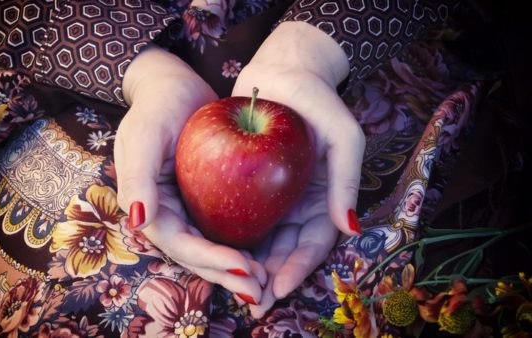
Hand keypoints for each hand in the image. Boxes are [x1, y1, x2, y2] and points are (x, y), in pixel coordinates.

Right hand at [115, 45, 265, 302]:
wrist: (174, 85)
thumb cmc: (158, 105)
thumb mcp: (145, 134)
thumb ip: (138, 177)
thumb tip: (138, 222)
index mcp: (148, 205)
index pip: (179, 243)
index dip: (209, 260)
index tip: (245, 268)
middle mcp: (166, 213)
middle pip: (196, 255)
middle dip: (226, 274)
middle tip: (261, 290)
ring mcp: (186, 208)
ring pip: (211, 247)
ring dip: (235, 267)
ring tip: (266, 281)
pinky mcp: (204, 199)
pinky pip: (223, 228)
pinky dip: (241, 243)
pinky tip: (266, 252)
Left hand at [231, 22, 365, 316]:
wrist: (281, 70)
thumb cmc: (317, 100)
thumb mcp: (343, 136)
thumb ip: (346, 180)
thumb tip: (350, 230)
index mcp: (323, 199)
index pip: (313, 244)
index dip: (298, 269)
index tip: (277, 289)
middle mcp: (297, 204)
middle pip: (284, 251)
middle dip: (270, 278)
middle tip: (251, 302)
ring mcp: (271, 197)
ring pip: (260, 241)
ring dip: (248, 267)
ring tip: (232, 288)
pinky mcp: (245, 185)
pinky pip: (238, 217)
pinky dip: (230, 238)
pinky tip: (213, 253)